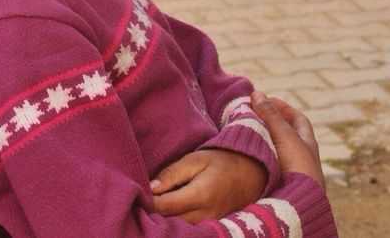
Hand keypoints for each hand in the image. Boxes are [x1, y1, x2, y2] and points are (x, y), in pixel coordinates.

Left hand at [150, 148, 267, 222]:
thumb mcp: (195, 160)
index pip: (165, 207)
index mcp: (201, 195)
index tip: (136, 195)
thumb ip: (172, 174)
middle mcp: (207, 215)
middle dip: (154, 214)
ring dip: (165, 221)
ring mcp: (212, 224)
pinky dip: (178, 223)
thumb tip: (150, 189)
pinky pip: (191, 230)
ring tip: (153, 207)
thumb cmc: (221, 162)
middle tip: (140, 202)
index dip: (148, 203)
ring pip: (180, 229)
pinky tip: (169, 214)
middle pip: (170, 222)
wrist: (252, 172)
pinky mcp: (214, 228)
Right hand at [251, 90, 325, 188]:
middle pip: (286, 133)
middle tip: (250, 114)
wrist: (299, 200)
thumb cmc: (298, 166)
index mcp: (308, 143)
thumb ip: (271, 115)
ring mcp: (291, 170)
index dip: (282, 107)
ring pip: (275, 149)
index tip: (265, 100)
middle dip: (269, 122)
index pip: (297, 118)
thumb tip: (257, 93)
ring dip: (262, 139)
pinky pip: (267, 163)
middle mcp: (301, 156)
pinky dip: (258, 155)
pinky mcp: (279, 182)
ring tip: (244, 131)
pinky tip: (246, 153)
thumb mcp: (284, 135)